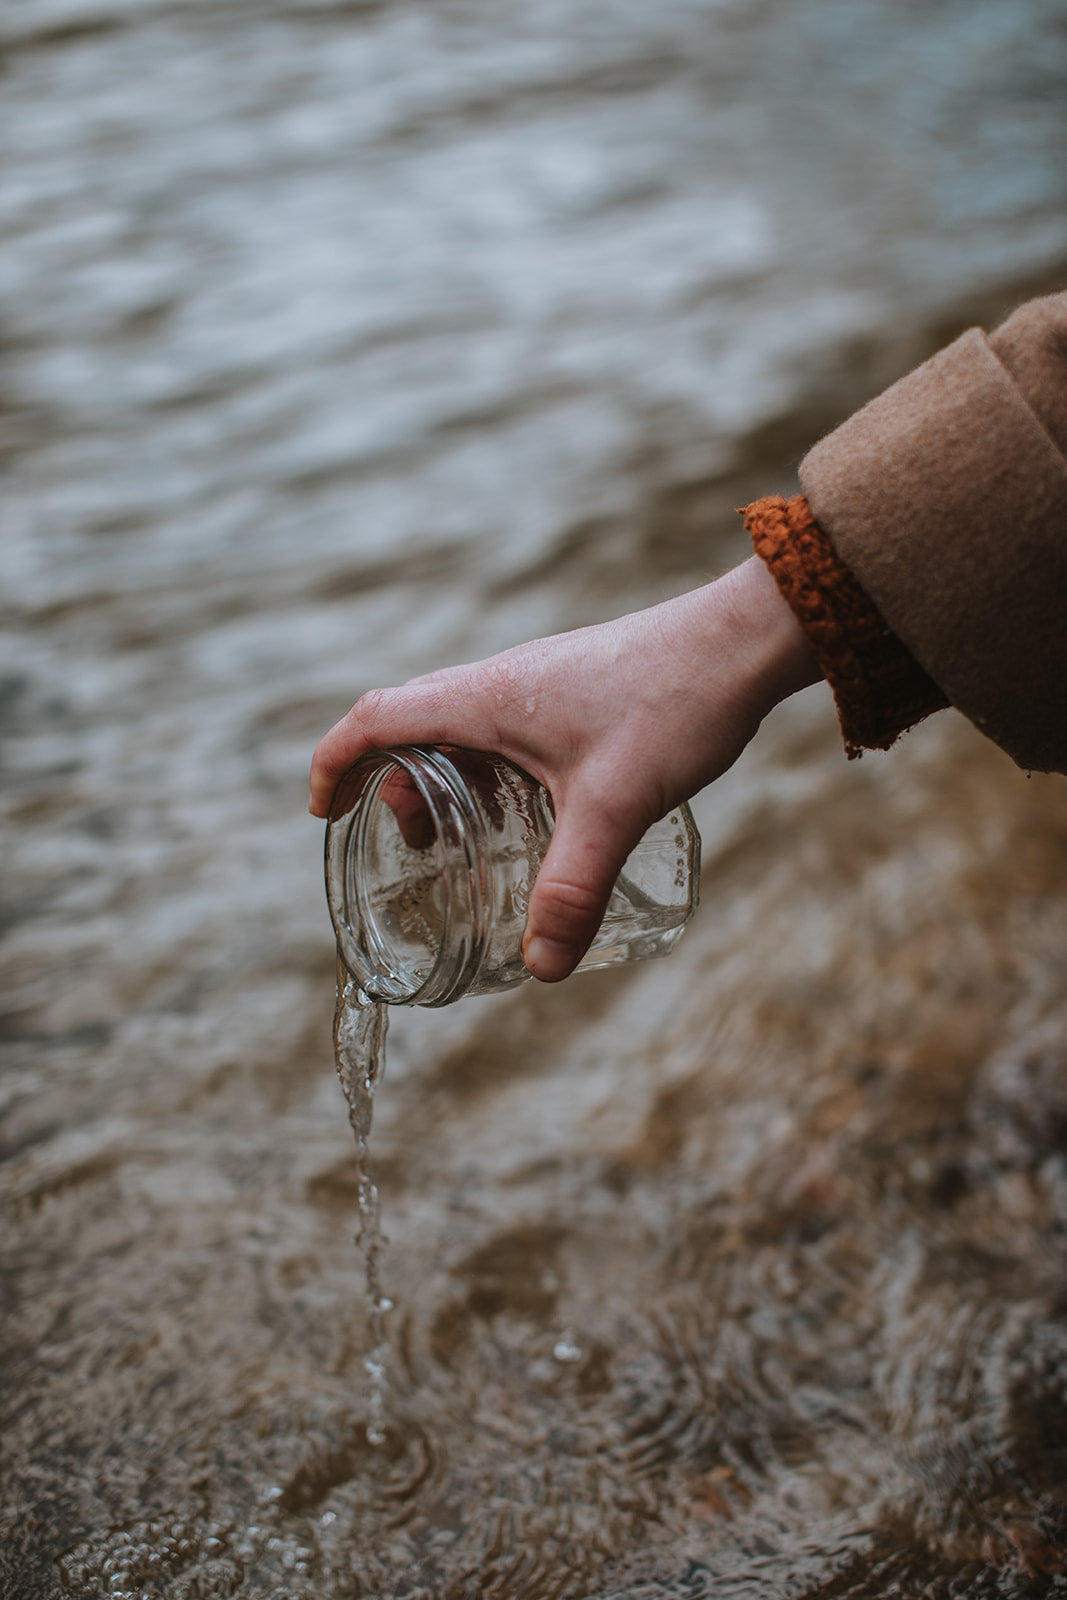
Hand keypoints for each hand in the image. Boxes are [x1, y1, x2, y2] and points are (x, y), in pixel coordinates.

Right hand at [310, 556, 818, 980]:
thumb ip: (573, 889)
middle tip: (415, 846)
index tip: (321, 811)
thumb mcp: (616, 807)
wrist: (744, 640)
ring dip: (445, 779)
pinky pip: (506, 728)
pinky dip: (491, 770)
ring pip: (461, 727)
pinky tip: (534, 811)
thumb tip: (540, 967)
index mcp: (486, 699)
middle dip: (392, 785)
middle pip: (411, 723)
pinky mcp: (576, 690)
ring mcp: (540, 683)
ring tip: (465, 838)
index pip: (375, 717)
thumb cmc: (676, 703)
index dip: (335, 762)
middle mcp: (502, 683)